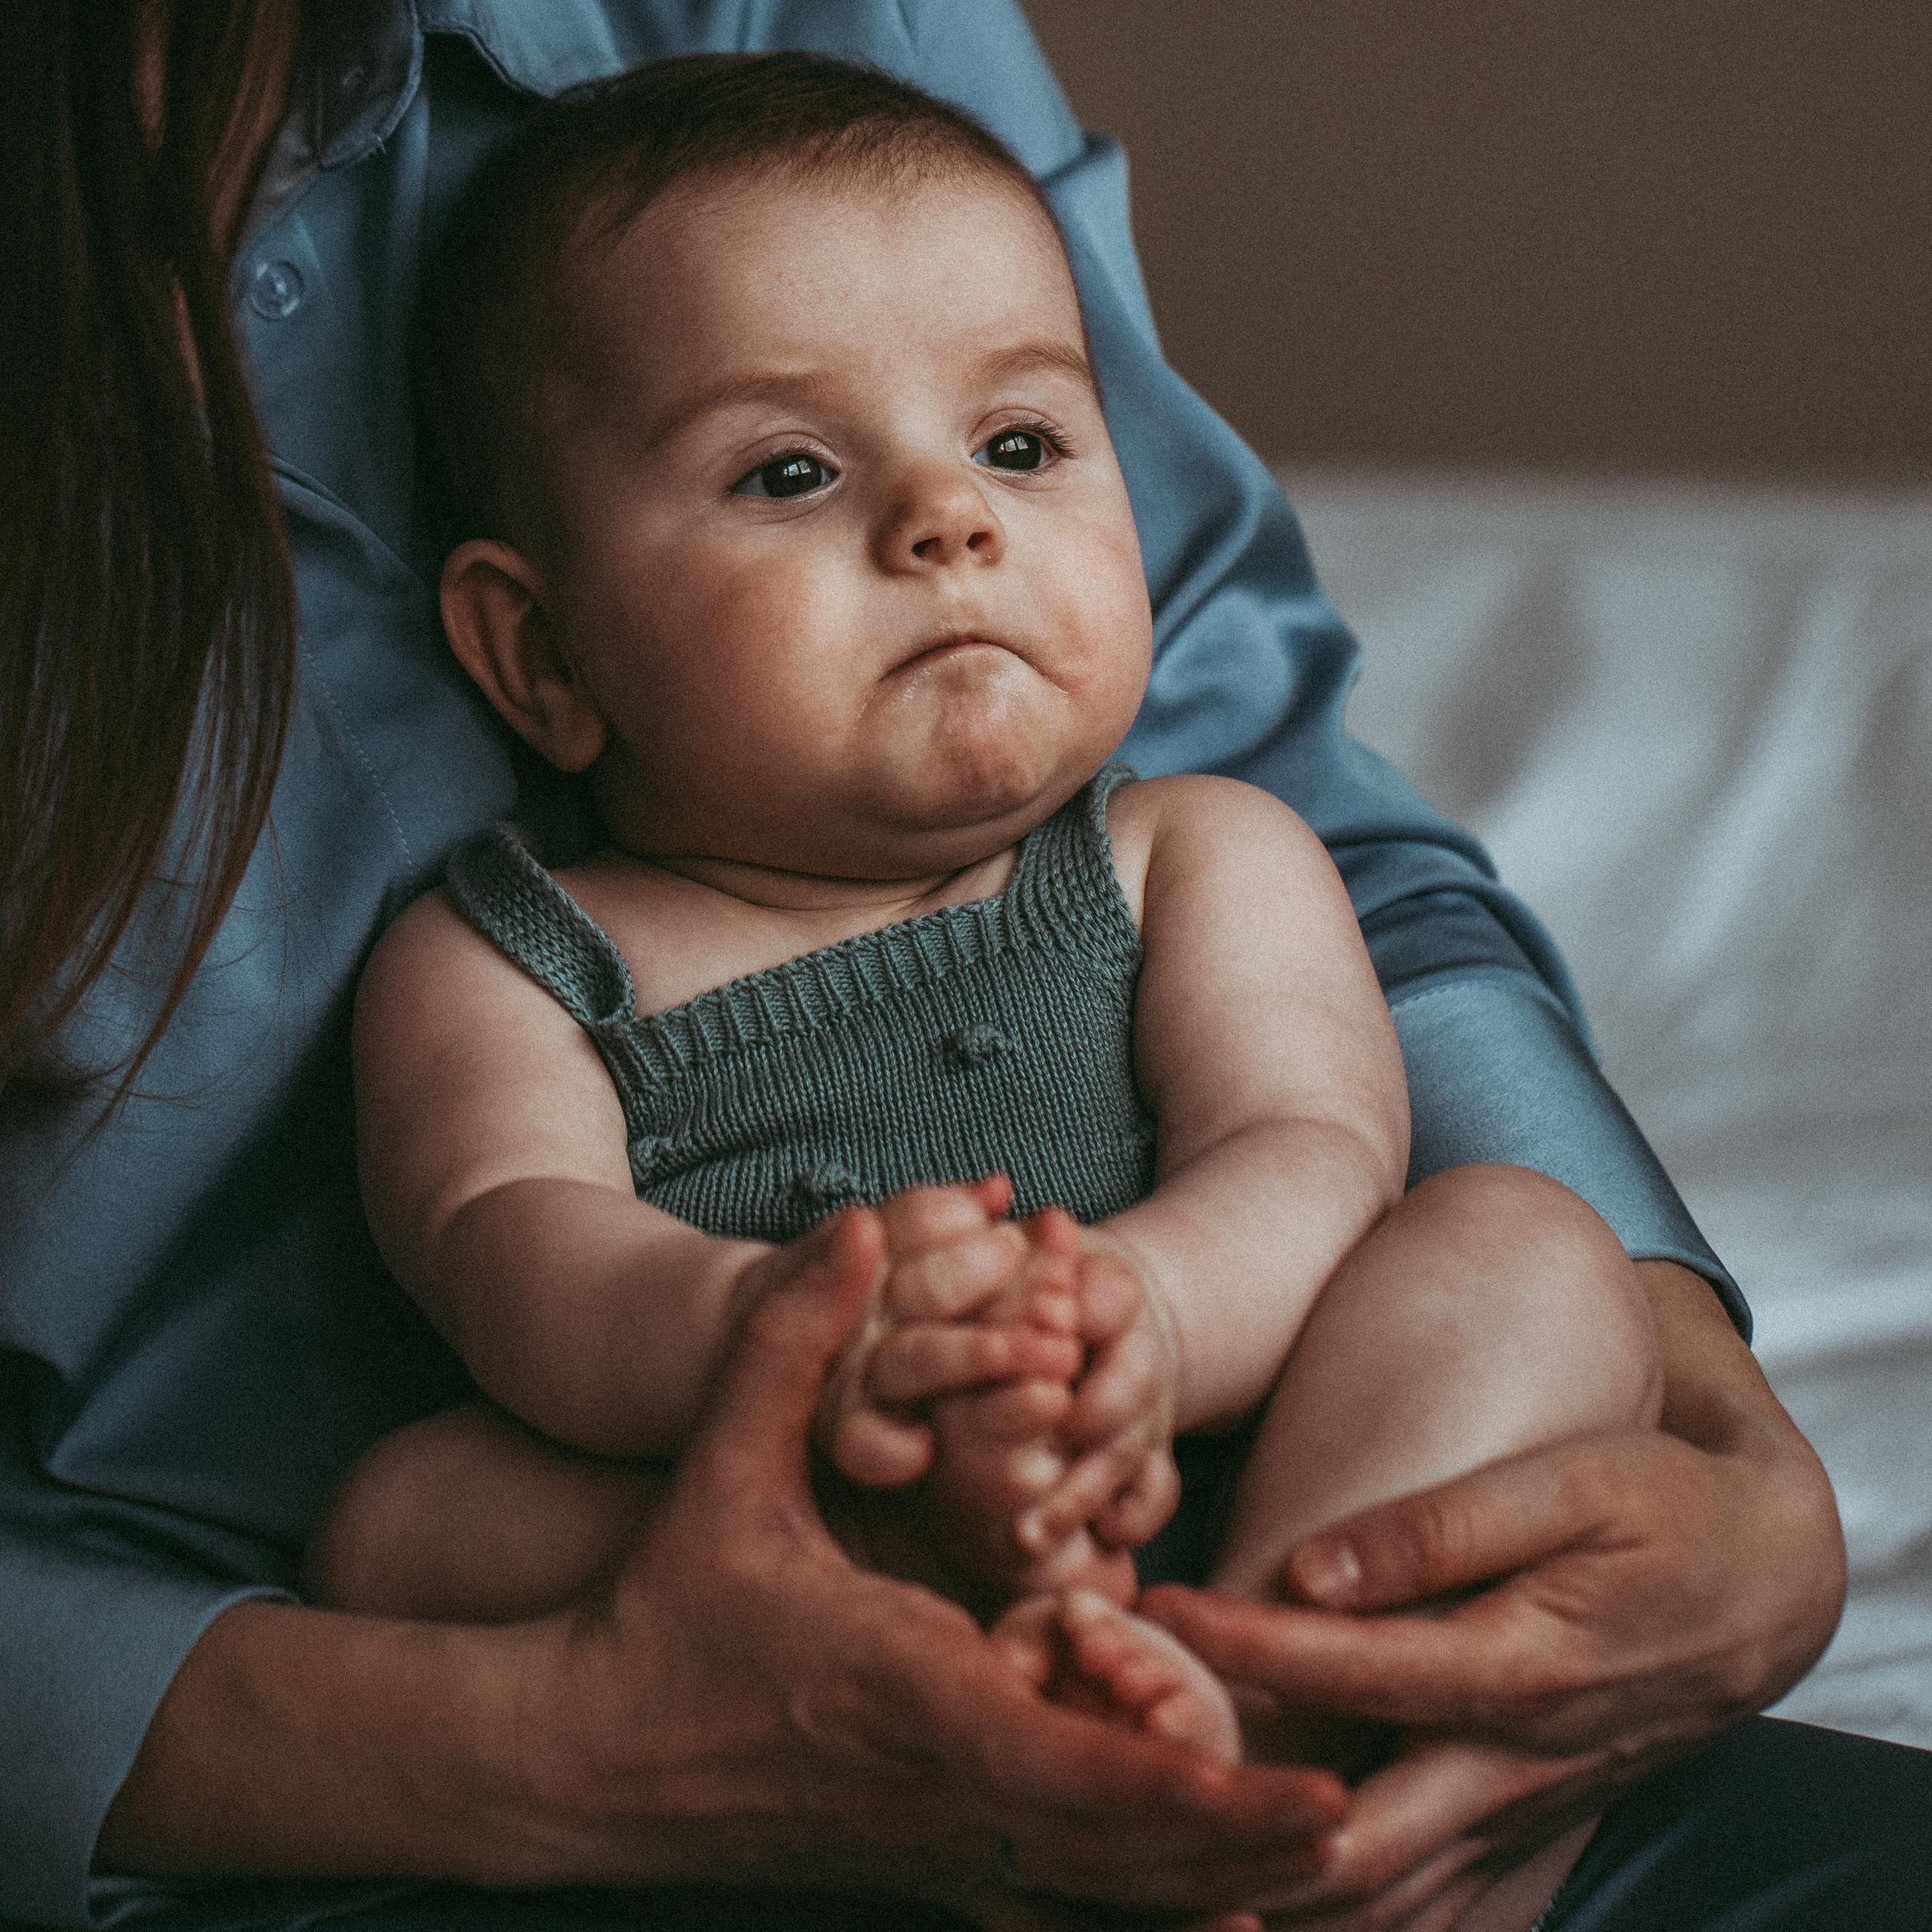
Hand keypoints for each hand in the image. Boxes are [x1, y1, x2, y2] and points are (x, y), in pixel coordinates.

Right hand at [99, 1202, 1348, 1912]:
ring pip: (1090, 1899)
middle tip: (1358, 1827)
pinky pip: (1043, 1914)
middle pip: (1115, 1854)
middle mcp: (934, 1790)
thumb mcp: (721, 1458)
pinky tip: (1213, 1926)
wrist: (576, 1754)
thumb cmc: (660, 1603)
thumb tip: (858, 1221)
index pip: (1077, 1767)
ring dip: (1204, 1890)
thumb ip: (793, 1337)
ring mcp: (925, 1847)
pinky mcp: (913, 1867)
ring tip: (1319, 1875)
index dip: (1200, 1790)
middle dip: (1241, 1845)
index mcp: (908, 1690)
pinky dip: (1133, 1922)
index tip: (1311, 1792)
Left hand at [1139, 1263, 1844, 1926]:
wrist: (1768, 1585)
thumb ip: (1441, 1528)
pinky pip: (1418, 1910)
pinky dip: (1329, 1914)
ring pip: (1376, 1904)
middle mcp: (1509, 1767)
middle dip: (1225, 1819)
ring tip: (1147, 1855)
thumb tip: (1313, 1570)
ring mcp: (1514, 1815)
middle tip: (1113, 1774)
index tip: (1145, 1611)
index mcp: (1518, 1669)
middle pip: (1347, 1842)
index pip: (1347, 1672)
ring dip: (1261, 1887)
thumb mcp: (1571, 1485)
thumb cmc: (1660, 1511)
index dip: (1237, 1647)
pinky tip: (1246, 1896)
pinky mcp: (1517, 1833)